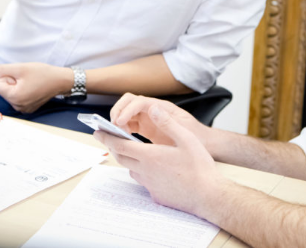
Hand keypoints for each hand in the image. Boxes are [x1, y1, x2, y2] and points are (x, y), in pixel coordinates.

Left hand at [0, 62, 71, 112]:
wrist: (60, 80)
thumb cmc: (44, 74)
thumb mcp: (21, 67)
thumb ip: (2, 70)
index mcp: (14, 97)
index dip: (7, 77)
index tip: (20, 76)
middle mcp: (18, 106)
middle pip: (3, 90)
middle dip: (12, 82)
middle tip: (26, 79)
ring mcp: (23, 108)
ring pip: (10, 93)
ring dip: (17, 86)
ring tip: (30, 82)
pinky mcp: (28, 107)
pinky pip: (18, 97)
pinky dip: (23, 91)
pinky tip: (32, 87)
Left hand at [95, 103, 226, 215]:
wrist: (208, 196)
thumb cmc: (200, 167)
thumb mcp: (186, 139)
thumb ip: (168, 123)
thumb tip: (154, 109)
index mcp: (150, 156)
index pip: (120, 145)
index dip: (106, 137)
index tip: (97, 132)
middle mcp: (145, 171)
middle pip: (121, 157)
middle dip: (113, 146)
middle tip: (110, 138)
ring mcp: (150, 184)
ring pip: (131, 169)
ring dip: (127, 158)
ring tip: (132, 150)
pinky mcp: (156, 194)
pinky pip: (142, 180)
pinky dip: (140, 171)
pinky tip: (152, 168)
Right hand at [110, 93, 209, 146]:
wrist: (205, 146)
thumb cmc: (197, 138)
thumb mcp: (184, 131)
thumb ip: (168, 120)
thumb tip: (152, 108)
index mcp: (162, 108)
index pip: (139, 101)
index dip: (127, 110)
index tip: (119, 123)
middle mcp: (153, 110)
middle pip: (128, 102)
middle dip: (117, 111)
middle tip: (112, 128)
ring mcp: (149, 118)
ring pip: (126, 112)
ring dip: (118, 120)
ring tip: (116, 135)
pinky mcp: (146, 128)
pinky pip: (129, 124)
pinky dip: (122, 129)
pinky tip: (122, 140)